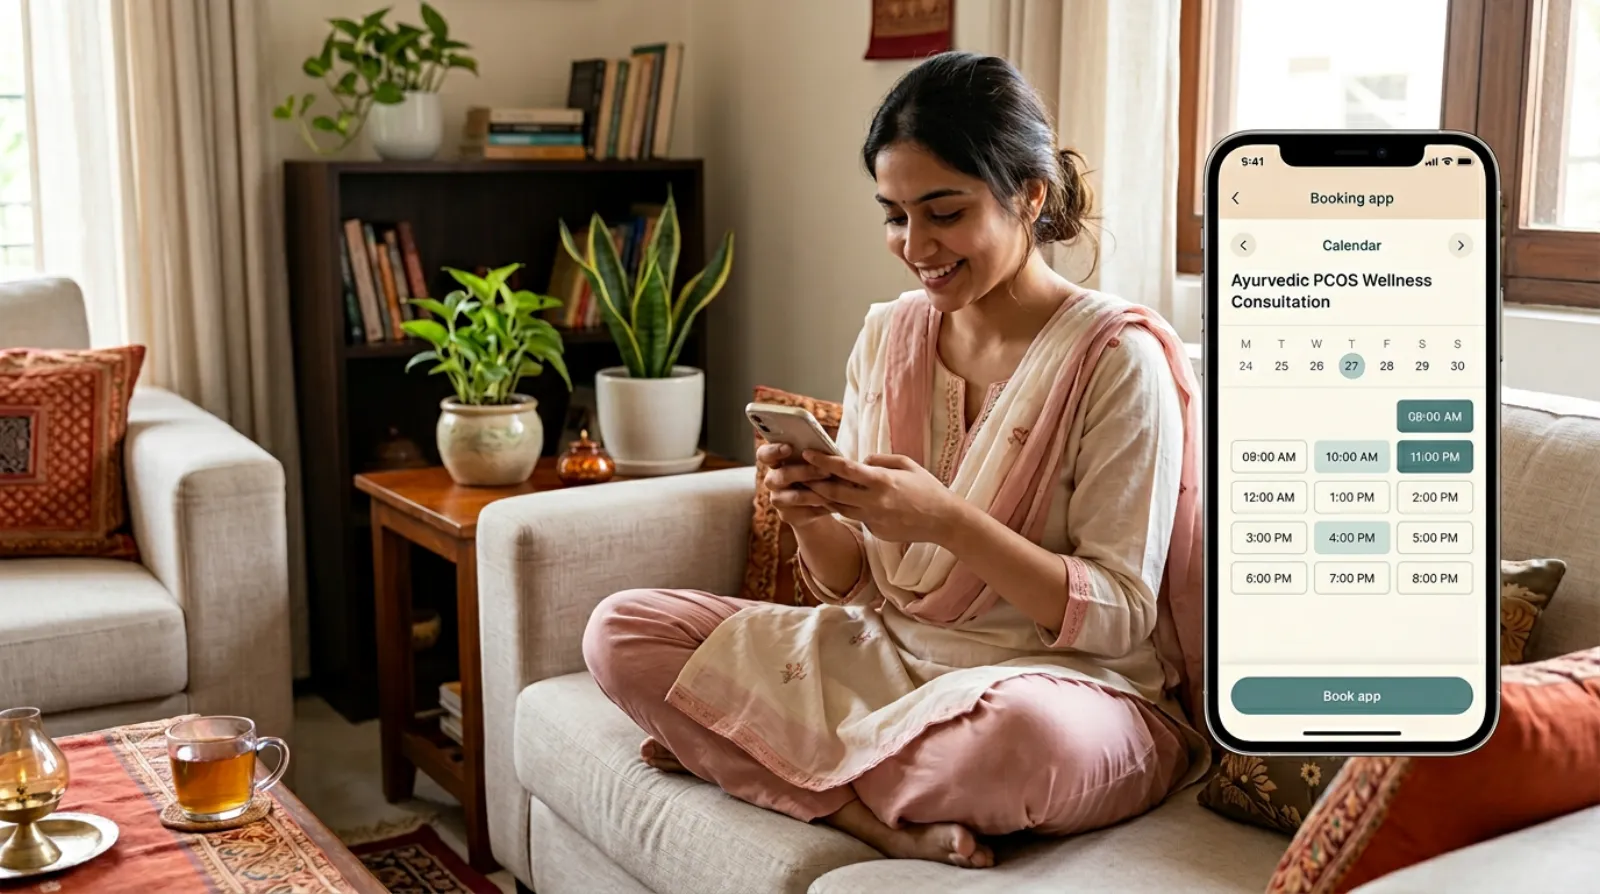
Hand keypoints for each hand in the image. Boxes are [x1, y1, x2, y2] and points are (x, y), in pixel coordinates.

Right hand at [758, 442, 835, 528]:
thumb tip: (829, 426)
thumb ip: (817, 445)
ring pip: (795, 496)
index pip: (764, 454)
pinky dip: (820, 508)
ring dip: (815, 493)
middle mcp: (772, 480)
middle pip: (782, 475)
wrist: (818, 502)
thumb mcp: (816, 457)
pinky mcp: (787, 515)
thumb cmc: (817, 471)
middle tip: (826, 471)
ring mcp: (778, 499)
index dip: (773, 451)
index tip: (789, 448)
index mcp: (775, 461)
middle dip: (805, 472)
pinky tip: (833, 504)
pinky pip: (804, 512)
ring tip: (834, 491)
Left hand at [801, 451, 967, 545]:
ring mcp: (873, 519)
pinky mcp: (874, 532)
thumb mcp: (907, 465)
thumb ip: (880, 461)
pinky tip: (842, 503)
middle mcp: (874, 502)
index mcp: (882, 481)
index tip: (808, 453)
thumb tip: (860, 461)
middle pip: (834, 492)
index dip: (824, 461)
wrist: (943, 521)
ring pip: (840, 508)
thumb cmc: (927, 488)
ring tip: (809, 488)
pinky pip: (856, 518)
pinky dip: (848, 509)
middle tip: (798, 474)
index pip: (845, 470)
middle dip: (813, 483)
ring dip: (824, 498)